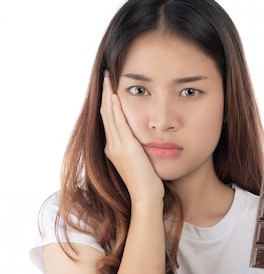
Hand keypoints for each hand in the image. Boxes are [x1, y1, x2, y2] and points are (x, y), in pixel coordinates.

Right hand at [100, 71, 163, 202]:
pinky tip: (115, 96)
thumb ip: (141, 151)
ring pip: (109, 115)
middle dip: (105, 93)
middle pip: (105, 114)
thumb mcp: (143, 162)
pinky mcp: (126, 148)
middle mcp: (112, 146)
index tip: (109, 87)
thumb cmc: (149, 184)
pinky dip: (115, 109)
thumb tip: (147, 142)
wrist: (146, 198)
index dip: (108, 103)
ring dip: (108, 95)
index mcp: (115, 149)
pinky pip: (119, 124)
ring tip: (108, 78)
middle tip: (106, 75)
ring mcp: (117, 147)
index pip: (109, 121)